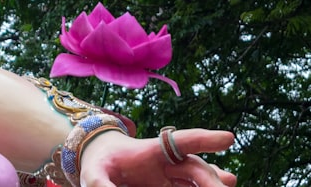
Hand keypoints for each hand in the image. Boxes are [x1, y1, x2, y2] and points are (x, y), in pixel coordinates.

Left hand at [79, 128, 236, 186]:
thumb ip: (99, 183)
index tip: (228, 138)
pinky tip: (226, 185)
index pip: (179, 142)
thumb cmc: (98, 163)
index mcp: (150, 151)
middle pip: (195, 167)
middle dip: (211, 179)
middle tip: (228, 185)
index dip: (204, 139)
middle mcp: (167, 163)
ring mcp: (172, 177)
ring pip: (199, 179)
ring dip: (214, 184)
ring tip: (229, 185)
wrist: (102, 161)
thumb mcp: (92, 172)